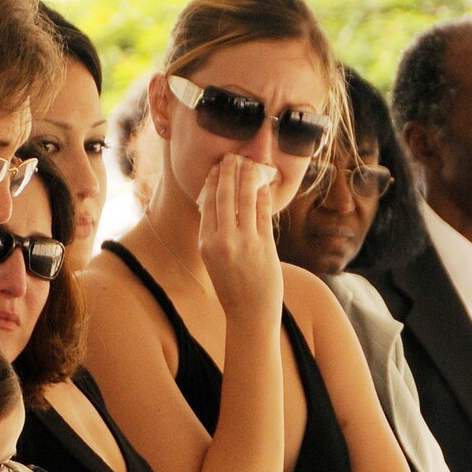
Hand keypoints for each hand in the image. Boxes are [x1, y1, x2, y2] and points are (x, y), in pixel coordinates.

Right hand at [198, 153, 283, 324]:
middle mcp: (223, 241)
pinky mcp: (264, 246)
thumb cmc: (233, 289)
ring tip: (250, 163)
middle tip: (232, 156)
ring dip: (248, 176)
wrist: (250, 315)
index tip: (217, 168)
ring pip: (245, 198)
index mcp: (206, 244)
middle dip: (229, 171)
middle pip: (225, 195)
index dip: (214, 181)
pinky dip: (263, 195)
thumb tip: (219, 206)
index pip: (208, 204)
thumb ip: (215, 235)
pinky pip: (262, 212)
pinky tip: (264, 185)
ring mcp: (245, 243)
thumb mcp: (214, 262)